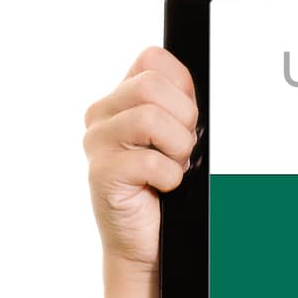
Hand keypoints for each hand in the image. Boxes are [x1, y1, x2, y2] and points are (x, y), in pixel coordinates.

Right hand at [82, 45, 199, 273]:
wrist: (149, 239)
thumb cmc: (166, 185)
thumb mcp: (178, 135)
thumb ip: (181, 104)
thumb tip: (200, 89)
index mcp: (122, 97)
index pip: (152, 59)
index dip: (182, 86)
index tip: (186, 117)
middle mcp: (103, 114)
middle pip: (151, 84)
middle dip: (182, 117)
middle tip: (181, 148)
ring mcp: (97, 142)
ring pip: (148, 117)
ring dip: (177, 148)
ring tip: (172, 167)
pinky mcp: (100, 173)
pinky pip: (149, 161)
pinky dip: (170, 177)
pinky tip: (163, 187)